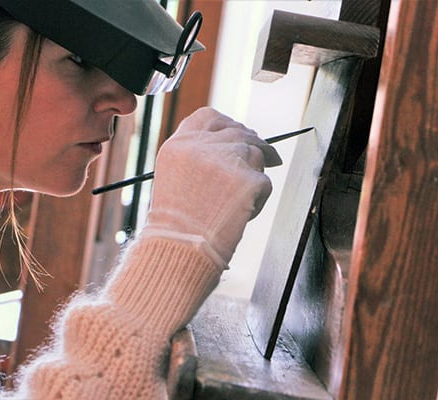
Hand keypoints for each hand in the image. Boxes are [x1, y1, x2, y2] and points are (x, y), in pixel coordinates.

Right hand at [141, 107, 281, 267]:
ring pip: (256, 154)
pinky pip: (265, 182)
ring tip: (239, 201)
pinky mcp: (249, 180)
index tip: (237, 132)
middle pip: (239, 131)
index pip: (209, 117)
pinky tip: (242, 215)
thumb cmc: (175, 225)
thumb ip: (197, 156)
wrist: (180, 252)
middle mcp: (202, 147)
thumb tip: (232, 144)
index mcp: (179, 145)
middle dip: (253, 144)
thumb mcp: (172, 179)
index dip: (227, 124)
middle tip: (265, 157)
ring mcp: (227, 161)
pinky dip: (259, 198)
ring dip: (255, 173)